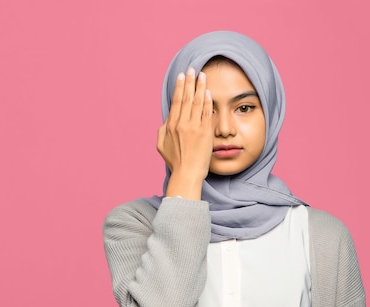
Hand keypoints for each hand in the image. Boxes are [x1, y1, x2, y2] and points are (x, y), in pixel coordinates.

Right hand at [157, 68, 212, 198]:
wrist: (187, 174)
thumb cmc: (175, 162)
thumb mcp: (162, 145)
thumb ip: (162, 130)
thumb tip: (167, 119)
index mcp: (170, 125)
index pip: (176, 101)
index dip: (179, 87)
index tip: (182, 76)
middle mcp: (181, 124)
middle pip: (186, 97)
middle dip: (189, 81)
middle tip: (192, 69)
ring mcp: (193, 127)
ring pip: (196, 102)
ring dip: (199, 86)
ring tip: (202, 75)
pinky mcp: (204, 132)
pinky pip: (206, 113)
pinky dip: (207, 101)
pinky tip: (208, 91)